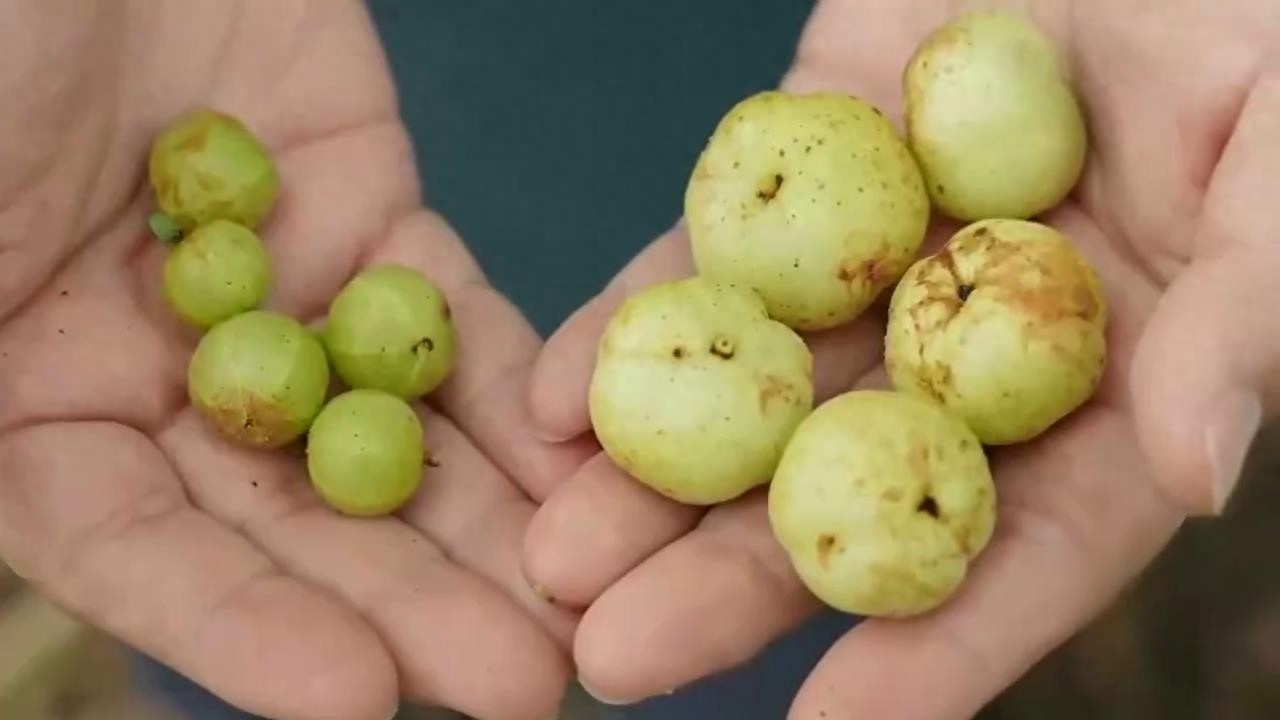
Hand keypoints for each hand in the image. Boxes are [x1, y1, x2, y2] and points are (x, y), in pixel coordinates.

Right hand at [0, 3, 591, 718]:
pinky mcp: (371, 217)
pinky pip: (453, 320)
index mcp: (27, 403)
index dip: (242, 629)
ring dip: (488, 525)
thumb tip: (5, 510)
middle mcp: (162, 375)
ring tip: (583, 609)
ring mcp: (278, 298)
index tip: (355, 697)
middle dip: (410, 601)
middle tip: (529, 684)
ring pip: (392, 434)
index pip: (140, 550)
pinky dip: (516, 394)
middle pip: (297, 517)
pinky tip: (584, 470)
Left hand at [522, 0, 1279, 715]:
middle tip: (614, 660)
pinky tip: (550, 398)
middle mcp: (978, 337)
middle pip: (851, 483)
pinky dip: (635, 319)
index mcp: (1118, 381)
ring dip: (650, 473)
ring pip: (758, 384)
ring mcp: (886, 246)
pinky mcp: (811, 148)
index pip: (1026, 545)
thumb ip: (1253, 313)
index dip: (942, 642)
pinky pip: (712, 245)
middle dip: (731, 580)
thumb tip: (1197, 471)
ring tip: (546, 557)